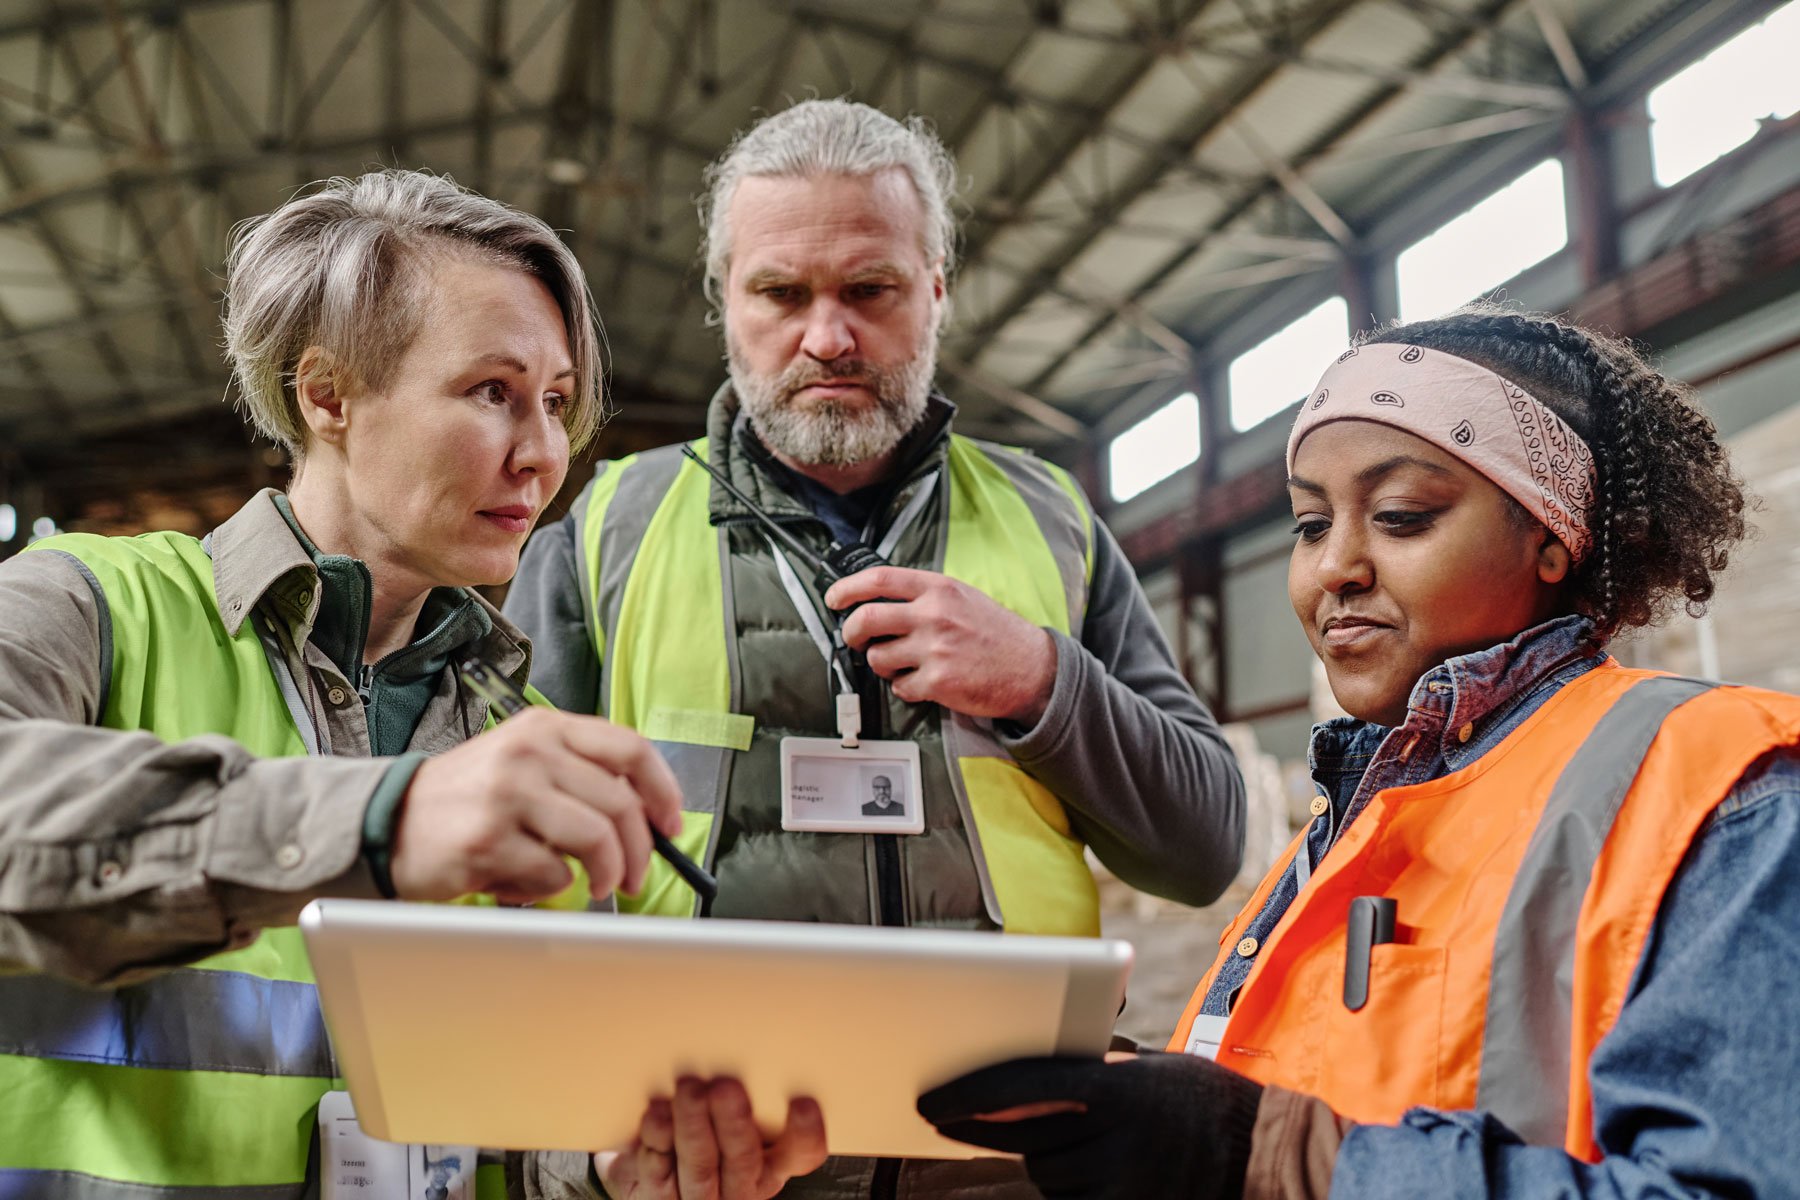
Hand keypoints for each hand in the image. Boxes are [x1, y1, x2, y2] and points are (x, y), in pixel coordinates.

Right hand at [391, 707, 682, 903]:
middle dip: (639, 852)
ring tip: (594, 887)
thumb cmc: (467, 798)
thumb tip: (647, 818)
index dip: (663, 791)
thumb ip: (579, 776)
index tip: (672, 825)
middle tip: (632, 878)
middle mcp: (530, 753)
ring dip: (605, 874)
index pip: (631, 748)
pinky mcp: (488, 839)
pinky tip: (526, 882)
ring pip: (596, 839)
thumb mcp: (522, 762)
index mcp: (546, 727)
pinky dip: (551, 889)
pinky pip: (553, 873)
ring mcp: (508, 794)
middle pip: (620, 804)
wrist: (388, 821)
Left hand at [597, 1076, 826, 1199]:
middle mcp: (742, 1184)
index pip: (801, 1154)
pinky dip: (658, 1140)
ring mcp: (702, 1195)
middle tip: (724, 1087)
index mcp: (772, 1162)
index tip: (803, 1102)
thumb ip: (748, 1085)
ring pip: (700, 1167)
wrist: (653, 1165)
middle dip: (733, 1123)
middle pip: (744, 1159)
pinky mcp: (660, 1196)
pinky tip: (658, 1113)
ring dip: (693, 1127)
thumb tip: (747, 1032)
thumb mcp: (734, 1107)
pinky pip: (658, 1173)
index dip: (806, 1133)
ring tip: (688, 1091)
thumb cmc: (705, 1127)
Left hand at [825, 566, 1057, 725]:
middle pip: (866, 620)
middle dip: (850, 633)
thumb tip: (877, 600)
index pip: (879, 580)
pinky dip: (905, 688)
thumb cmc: (995, 633)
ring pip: (877, 658)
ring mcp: (934, 650)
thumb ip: (923, 595)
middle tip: (854, 639)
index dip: (847, 589)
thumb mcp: (962, 596)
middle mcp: (934, 615)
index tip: (834, 598)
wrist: (1031, 668)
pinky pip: (899, 688)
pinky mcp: (937, 683)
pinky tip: (924, 681)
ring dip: (882, 664)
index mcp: (938, 589)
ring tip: (903, 663)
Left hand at [917, 1053, 1262, 1199]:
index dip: (971, 1095)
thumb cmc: (1200, 1101)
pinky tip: (1085, 1169)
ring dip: (1043, 1159)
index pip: (1026, 1090)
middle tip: (939, 1115)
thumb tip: (1022, 1081)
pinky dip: (1068, 1187)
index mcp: (1119, 1091)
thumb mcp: (1146, 1071)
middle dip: (984, 1126)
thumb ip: (1090, 1073)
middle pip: (1027, 1140)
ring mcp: (1122, 1184)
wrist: (1262, 1155)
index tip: (930, 1101)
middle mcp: (1117, 1141)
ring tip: (1072, 1141)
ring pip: (1047, 1176)